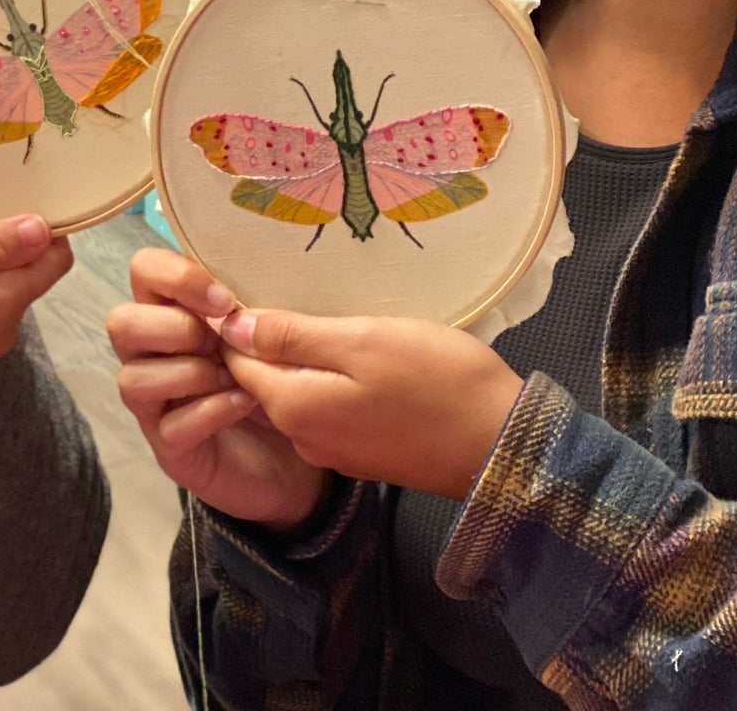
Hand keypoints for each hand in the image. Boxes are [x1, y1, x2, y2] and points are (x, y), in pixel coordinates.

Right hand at [107, 249, 329, 529]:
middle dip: (176, 329)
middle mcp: (150, 354)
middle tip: (221, 343)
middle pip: (121, 323)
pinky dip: (211, 411)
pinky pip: (171, 426)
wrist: (294, 455)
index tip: (225, 300)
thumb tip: (245, 304)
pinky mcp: (170, 448)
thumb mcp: (267, 333)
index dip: (176, 276)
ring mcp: (155, 404)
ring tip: (236, 379)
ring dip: (191, 373)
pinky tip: (243, 405)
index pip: (144, 270)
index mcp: (170, 310)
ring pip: (133, 379)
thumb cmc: (275, 377)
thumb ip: (251, 310)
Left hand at [217, 308, 523, 499]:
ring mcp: (336, 449)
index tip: (245, 284)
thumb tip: (232, 326)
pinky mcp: (365, 451)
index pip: (236, 362)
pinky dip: (328, 378)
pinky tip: (349, 350)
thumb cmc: (438, 382)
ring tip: (318, 311)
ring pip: (298, 391)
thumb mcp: (362, 340)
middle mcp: (305, 437)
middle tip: (281, 285)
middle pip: (264, 379)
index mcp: (295, 407)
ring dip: (300, 356)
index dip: (234, 323)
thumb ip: (294, 336)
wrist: (504, 445)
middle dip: (264, 338)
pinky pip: (327, 407)